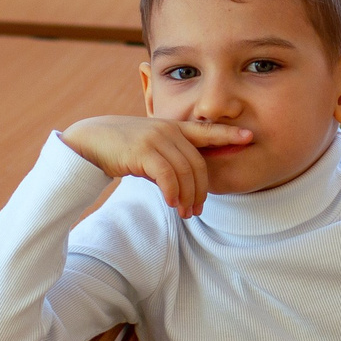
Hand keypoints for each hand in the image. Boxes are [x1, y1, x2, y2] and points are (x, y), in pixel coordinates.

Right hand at [58, 116, 252, 216]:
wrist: (90, 140)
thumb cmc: (122, 148)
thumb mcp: (151, 149)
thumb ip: (170, 160)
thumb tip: (184, 185)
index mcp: (174, 127)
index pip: (207, 131)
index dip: (228, 134)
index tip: (249, 137)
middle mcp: (168, 129)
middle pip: (198, 164)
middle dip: (201, 190)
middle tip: (197, 210)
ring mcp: (156, 138)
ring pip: (184, 172)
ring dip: (187, 197)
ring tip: (185, 213)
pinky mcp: (142, 150)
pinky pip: (167, 175)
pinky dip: (172, 192)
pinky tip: (170, 202)